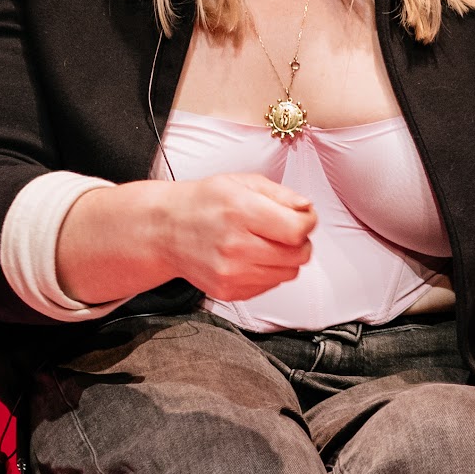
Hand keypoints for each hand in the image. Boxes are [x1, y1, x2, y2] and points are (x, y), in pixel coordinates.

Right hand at [156, 172, 316, 300]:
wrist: (166, 230)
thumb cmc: (203, 203)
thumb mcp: (242, 182)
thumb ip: (281, 194)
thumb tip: (307, 208)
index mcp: (240, 212)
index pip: (297, 230)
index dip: (308, 222)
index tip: (303, 217)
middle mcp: (235, 246)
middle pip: (297, 255)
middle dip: (300, 241)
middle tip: (286, 230)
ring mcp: (230, 273)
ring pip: (288, 273)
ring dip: (286, 258)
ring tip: (266, 242)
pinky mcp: (228, 291)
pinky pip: (270, 286)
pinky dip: (269, 272)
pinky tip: (251, 257)